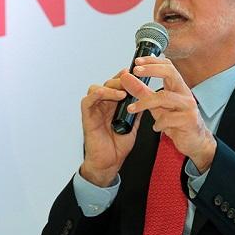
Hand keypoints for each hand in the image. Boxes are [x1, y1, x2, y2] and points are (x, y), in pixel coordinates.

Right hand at [80, 69, 140, 186]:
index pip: (117, 85)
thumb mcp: (133, 125)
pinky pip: (87, 101)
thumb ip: (137, 111)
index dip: (124, 77)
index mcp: (114, 105)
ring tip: (122, 93)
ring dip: (109, 88)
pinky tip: (104, 94)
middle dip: (119, 80)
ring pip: (96, 88)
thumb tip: (147, 97)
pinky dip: (95, 95)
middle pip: (108, 83)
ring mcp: (94, 110)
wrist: (110, 163)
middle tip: (129, 81)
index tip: (135, 72)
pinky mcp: (87, 117)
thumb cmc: (118, 146)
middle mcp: (103, 105)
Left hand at [122, 56, 215, 172]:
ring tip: (132, 109)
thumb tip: (126, 78)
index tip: (137, 61)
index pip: (167, 66)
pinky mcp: (189, 120)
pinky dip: (158, 123)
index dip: (153, 61)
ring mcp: (188, 106)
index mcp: (177, 87)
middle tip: (136, 71)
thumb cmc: (177, 122)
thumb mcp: (156, 106)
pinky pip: (169, 118)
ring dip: (144, 102)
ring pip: (164, 97)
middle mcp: (184, 93)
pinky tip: (156, 127)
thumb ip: (142, 92)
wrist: (194, 141)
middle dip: (152, 70)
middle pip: (170, 73)